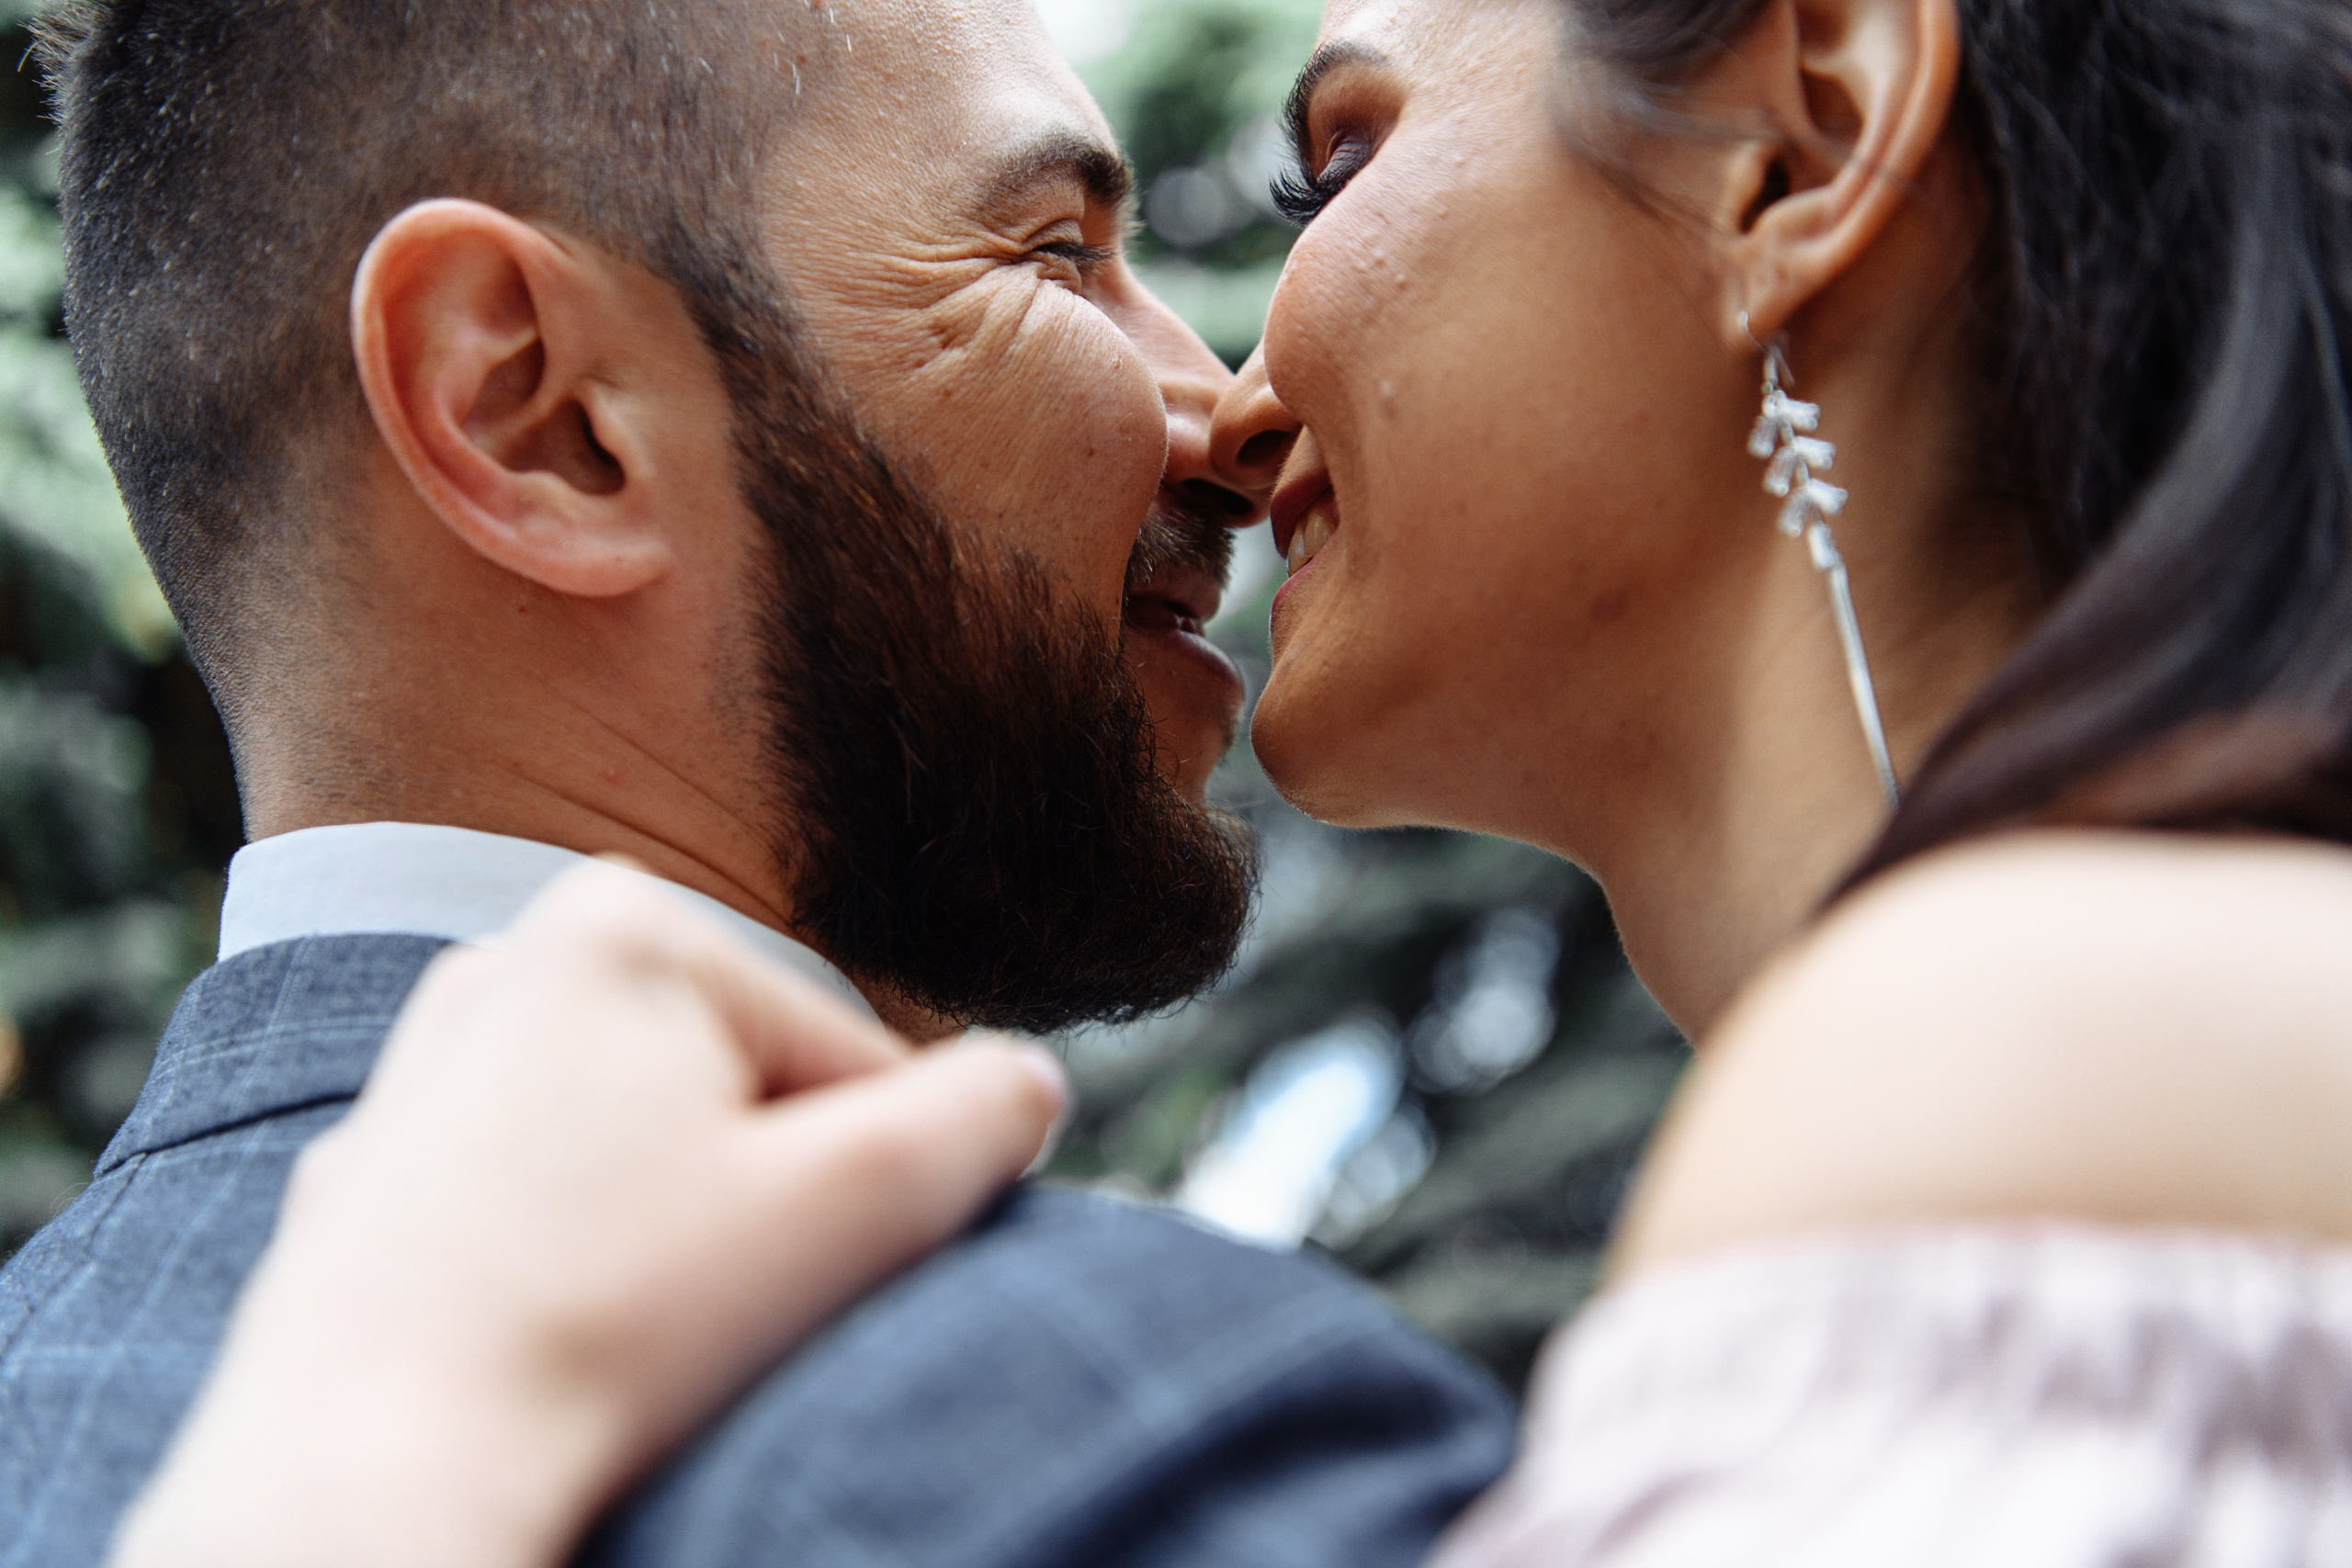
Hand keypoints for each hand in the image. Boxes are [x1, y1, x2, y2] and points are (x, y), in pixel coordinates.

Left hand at [113, 862, 1066, 1567]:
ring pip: (642, 1155)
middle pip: (738, 1094)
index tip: (795, 1271)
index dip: (862, 1184)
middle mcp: (506, 963)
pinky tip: (556, 1338)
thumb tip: (1032, 1082)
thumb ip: (980, 1116)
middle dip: (759, 1201)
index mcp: (624, 925)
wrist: (367, 1476)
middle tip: (709, 1306)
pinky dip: (572, 1271)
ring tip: (630, 1329)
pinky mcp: (370, 1178)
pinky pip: (539, 1211)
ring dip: (673, 1240)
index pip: (846, 1059)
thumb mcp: (857, 1204)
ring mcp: (421, 1071)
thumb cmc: (613, 1325)